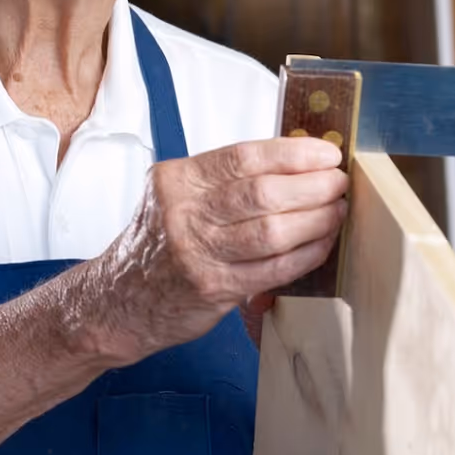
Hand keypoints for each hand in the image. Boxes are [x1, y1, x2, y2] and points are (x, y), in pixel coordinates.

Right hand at [80, 138, 347, 363]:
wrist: (116, 302)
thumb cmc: (159, 245)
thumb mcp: (177, 199)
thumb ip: (224, 182)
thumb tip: (296, 164)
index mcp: (178, 180)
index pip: (244, 156)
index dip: (293, 153)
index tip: (326, 153)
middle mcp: (182, 213)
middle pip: (262, 193)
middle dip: (312, 186)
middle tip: (338, 183)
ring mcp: (196, 253)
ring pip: (271, 230)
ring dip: (315, 219)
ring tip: (337, 211)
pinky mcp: (212, 289)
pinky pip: (272, 268)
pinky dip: (305, 255)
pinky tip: (322, 244)